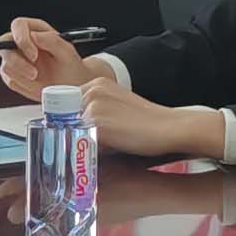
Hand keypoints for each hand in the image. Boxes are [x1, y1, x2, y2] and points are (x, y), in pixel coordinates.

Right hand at [0, 18, 91, 99]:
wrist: (72, 85)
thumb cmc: (71, 66)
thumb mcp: (67, 53)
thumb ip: (52, 41)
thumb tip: (34, 36)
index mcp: (35, 29)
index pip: (18, 26)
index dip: (22, 40)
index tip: (34, 56)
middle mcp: (22, 42)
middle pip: (4, 45)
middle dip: (17, 63)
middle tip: (34, 74)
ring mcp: (15, 58)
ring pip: (5, 65)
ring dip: (22, 76)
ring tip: (40, 81)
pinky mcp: (13, 74)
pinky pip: (10, 80)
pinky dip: (23, 85)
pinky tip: (37, 85)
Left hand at [78, 77, 224, 162]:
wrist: (170, 128)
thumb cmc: (149, 124)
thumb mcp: (119, 108)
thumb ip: (96, 113)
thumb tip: (73, 132)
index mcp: (97, 84)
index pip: (67, 105)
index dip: (69, 123)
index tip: (74, 135)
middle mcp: (91, 90)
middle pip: (65, 119)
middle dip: (71, 134)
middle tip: (88, 145)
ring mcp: (92, 105)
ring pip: (71, 131)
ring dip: (80, 143)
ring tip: (104, 147)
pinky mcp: (96, 122)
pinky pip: (81, 142)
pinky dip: (90, 151)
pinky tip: (109, 151)